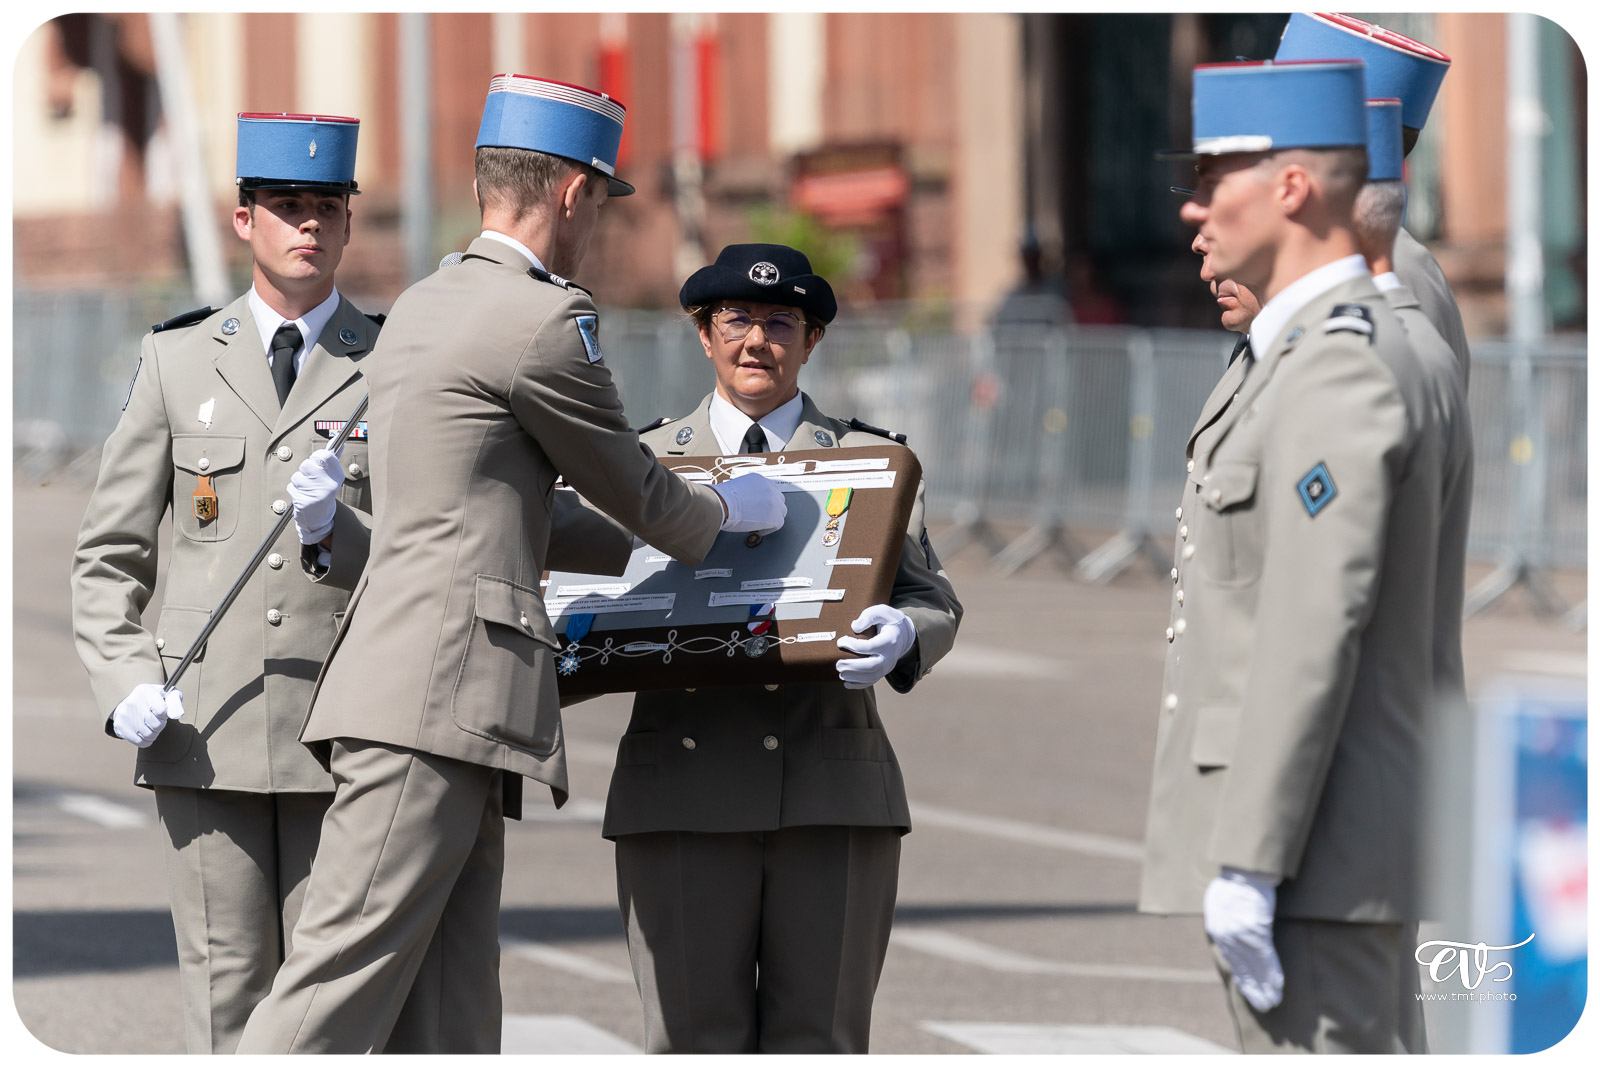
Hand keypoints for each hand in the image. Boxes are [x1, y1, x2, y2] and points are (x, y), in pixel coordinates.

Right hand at [111, 683, 184, 747]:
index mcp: (145, 691)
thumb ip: (175, 702)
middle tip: (157, 720)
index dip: (165, 715)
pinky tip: (145, 734)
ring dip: (154, 734)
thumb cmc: (155, 700)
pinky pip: (139, 742)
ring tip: (151, 726)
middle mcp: (132, 701)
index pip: (162, 711)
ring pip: (148, 735)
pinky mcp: (119, 726)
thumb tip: (176, 715)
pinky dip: (146, 741)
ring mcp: (124, 714)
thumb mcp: (167, 695)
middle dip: (160, 725)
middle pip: (156, 724)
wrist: (131, 704)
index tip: (162, 712)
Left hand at [288, 448, 343, 544]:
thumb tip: (337, 441)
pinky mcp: (304, 502)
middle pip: (306, 464)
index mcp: (337, 477)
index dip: (316, 457)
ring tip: (307, 490)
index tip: (316, 462)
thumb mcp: (332, 477)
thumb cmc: (323, 492)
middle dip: (305, 471)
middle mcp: (329, 485)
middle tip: (311, 480)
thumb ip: (333, 459)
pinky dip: (294, 491)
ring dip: (298, 482)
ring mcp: (317, 494)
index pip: (325, 455)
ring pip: (297, 476)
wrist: (319, 518)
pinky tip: (302, 497)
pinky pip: (291, 487)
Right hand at [714, 470, 786, 532]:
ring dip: (773, 518)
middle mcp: (769, 488)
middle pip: (779, 500)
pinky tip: (760, 530)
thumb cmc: (722, 498)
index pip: (771, 489)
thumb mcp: (736, 487)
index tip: (762, 507)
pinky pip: (778, 524)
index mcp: (759, 480)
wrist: (721, 504)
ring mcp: (774, 502)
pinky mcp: (774, 516)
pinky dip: (769, 529)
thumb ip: (746, 491)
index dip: (767, 500)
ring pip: (781, 512)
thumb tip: (744, 501)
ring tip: (762, 524)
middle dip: (773, 509)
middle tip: (763, 516)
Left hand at [835, 604, 916, 688]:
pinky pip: (872, 681)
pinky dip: (859, 685)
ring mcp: (887, 666)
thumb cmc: (889, 621)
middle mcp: (890, 656)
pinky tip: (846, 683)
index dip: (854, 645)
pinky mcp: (883, 671)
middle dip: (853, 666)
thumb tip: (854, 627)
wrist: (903, 634)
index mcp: (889, 640)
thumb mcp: (882, 611)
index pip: (870, 646)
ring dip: (854, 677)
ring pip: (871, 676)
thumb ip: (869, 616)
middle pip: (871, 666)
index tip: (840, 641)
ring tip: (840, 673)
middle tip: (838, 664)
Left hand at [1203, 867, 1283, 1012]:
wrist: (1243, 870)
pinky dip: (1273, 972)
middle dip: (1254, 989)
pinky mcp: (1258, 931)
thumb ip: (1221, 922)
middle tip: (1263, 1006)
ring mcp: (1242, 935)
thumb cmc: (1232, 882)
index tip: (1250, 992)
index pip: (1231, 961)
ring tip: (1272, 1002)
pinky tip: (1278, 986)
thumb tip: (1224, 936)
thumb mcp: (1217, 903)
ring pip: (1255, 967)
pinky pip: (1267, 957)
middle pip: (1243, 968)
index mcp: (1216, 930)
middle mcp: (1227, 937)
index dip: (1243, 978)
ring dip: (1265, 986)